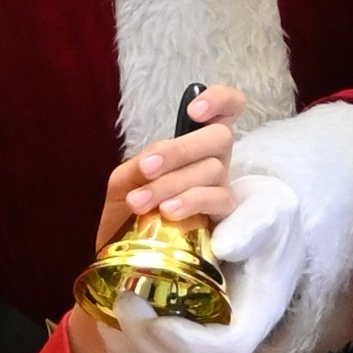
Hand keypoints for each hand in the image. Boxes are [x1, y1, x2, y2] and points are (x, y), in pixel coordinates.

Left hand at [94, 171, 301, 352]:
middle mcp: (232, 332)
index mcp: (258, 312)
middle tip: (123, 301)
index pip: (228, 349)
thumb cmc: (267, 214)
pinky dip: (122, 341)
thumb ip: (251, 225)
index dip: (190, 344)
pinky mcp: (183, 330)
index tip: (158, 321)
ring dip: (130, 343)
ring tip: (111, 304)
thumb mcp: (270, 209)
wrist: (261, 218)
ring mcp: (207, 336)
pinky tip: (106, 316)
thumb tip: (224, 246)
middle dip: (148, 343)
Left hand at [99, 111, 242, 245]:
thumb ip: (139, 164)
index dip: (220, 100)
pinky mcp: (223, 218)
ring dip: (172, 183)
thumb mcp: (124, 180)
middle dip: (180, 149)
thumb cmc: (129, 212)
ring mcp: (221, 189)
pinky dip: (192, 202)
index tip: (194, 110)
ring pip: (214, 170)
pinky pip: (219, 201)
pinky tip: (169, 212)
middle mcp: (214, 162)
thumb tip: (155, 159)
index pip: (228, 110)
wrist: (124, 253)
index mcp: (193, 145)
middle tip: (146, 168)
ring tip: (140, 202)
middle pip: (221, 137)